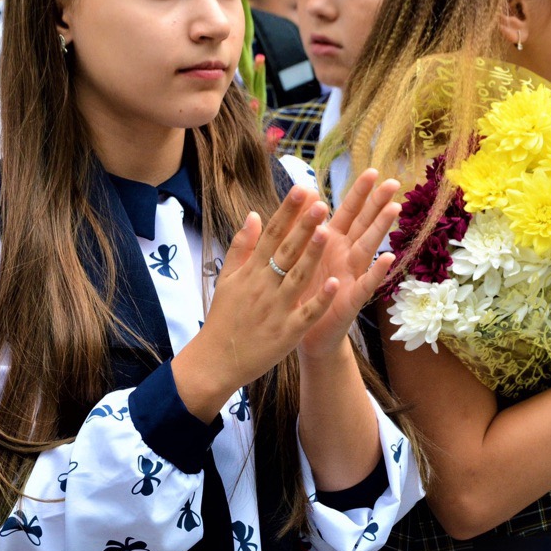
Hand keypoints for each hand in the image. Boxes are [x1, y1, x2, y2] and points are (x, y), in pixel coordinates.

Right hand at [172, 186, 334, 421]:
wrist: (215, 360)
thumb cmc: (224, 317)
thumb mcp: (227, 279)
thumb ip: (242, 246)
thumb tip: (253, 215)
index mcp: (250, 271)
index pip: (271, 234)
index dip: (287, 211)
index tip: (302, 189)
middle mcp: (263, 286)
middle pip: (285, 251)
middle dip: (303, 226)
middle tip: (321, 202)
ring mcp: (276, 309)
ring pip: (297, 277)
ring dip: (312, 255)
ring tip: (328, 232)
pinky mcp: (286, 332)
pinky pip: (306, 313)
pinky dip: (320, 299)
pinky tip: (335, 283)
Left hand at [299, 169, 399, 359]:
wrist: (303, 331)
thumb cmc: (304, 290)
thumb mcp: (300, 253)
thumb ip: (305, 223)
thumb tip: (306, 189)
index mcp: (332, 242)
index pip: (348, 211)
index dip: (359, 192)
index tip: (371, 170)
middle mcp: (346, 255)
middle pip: (364, 223)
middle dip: (377, 203)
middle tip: (393, 182)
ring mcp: (352, 275)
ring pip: (368, 247)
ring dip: (381, 229)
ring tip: (394, 209)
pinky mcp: (351, 299)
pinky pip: (365, 284)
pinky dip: (377, 271)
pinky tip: (388, 258)